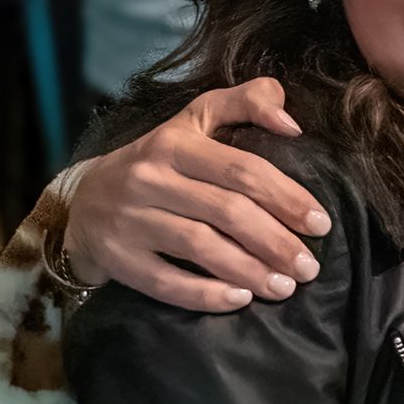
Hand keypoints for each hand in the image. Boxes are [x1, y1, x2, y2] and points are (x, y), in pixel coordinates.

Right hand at [63, 79, 330, 309]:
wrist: (82, 199)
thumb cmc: (159, 159)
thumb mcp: (196, 118)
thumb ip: (248, 102)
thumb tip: (292, 122)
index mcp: (175, 142)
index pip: (243, 170)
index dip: (287, 197)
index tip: (321, 223)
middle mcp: (150, 178)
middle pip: (227, 212)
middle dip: (277, 242)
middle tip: (309, 267)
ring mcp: (130, 220)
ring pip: (200, 247)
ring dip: (250, 271)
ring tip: (285, 287)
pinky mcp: (118, 259)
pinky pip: (166, 282)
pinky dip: (206, 295)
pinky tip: (241, 300)